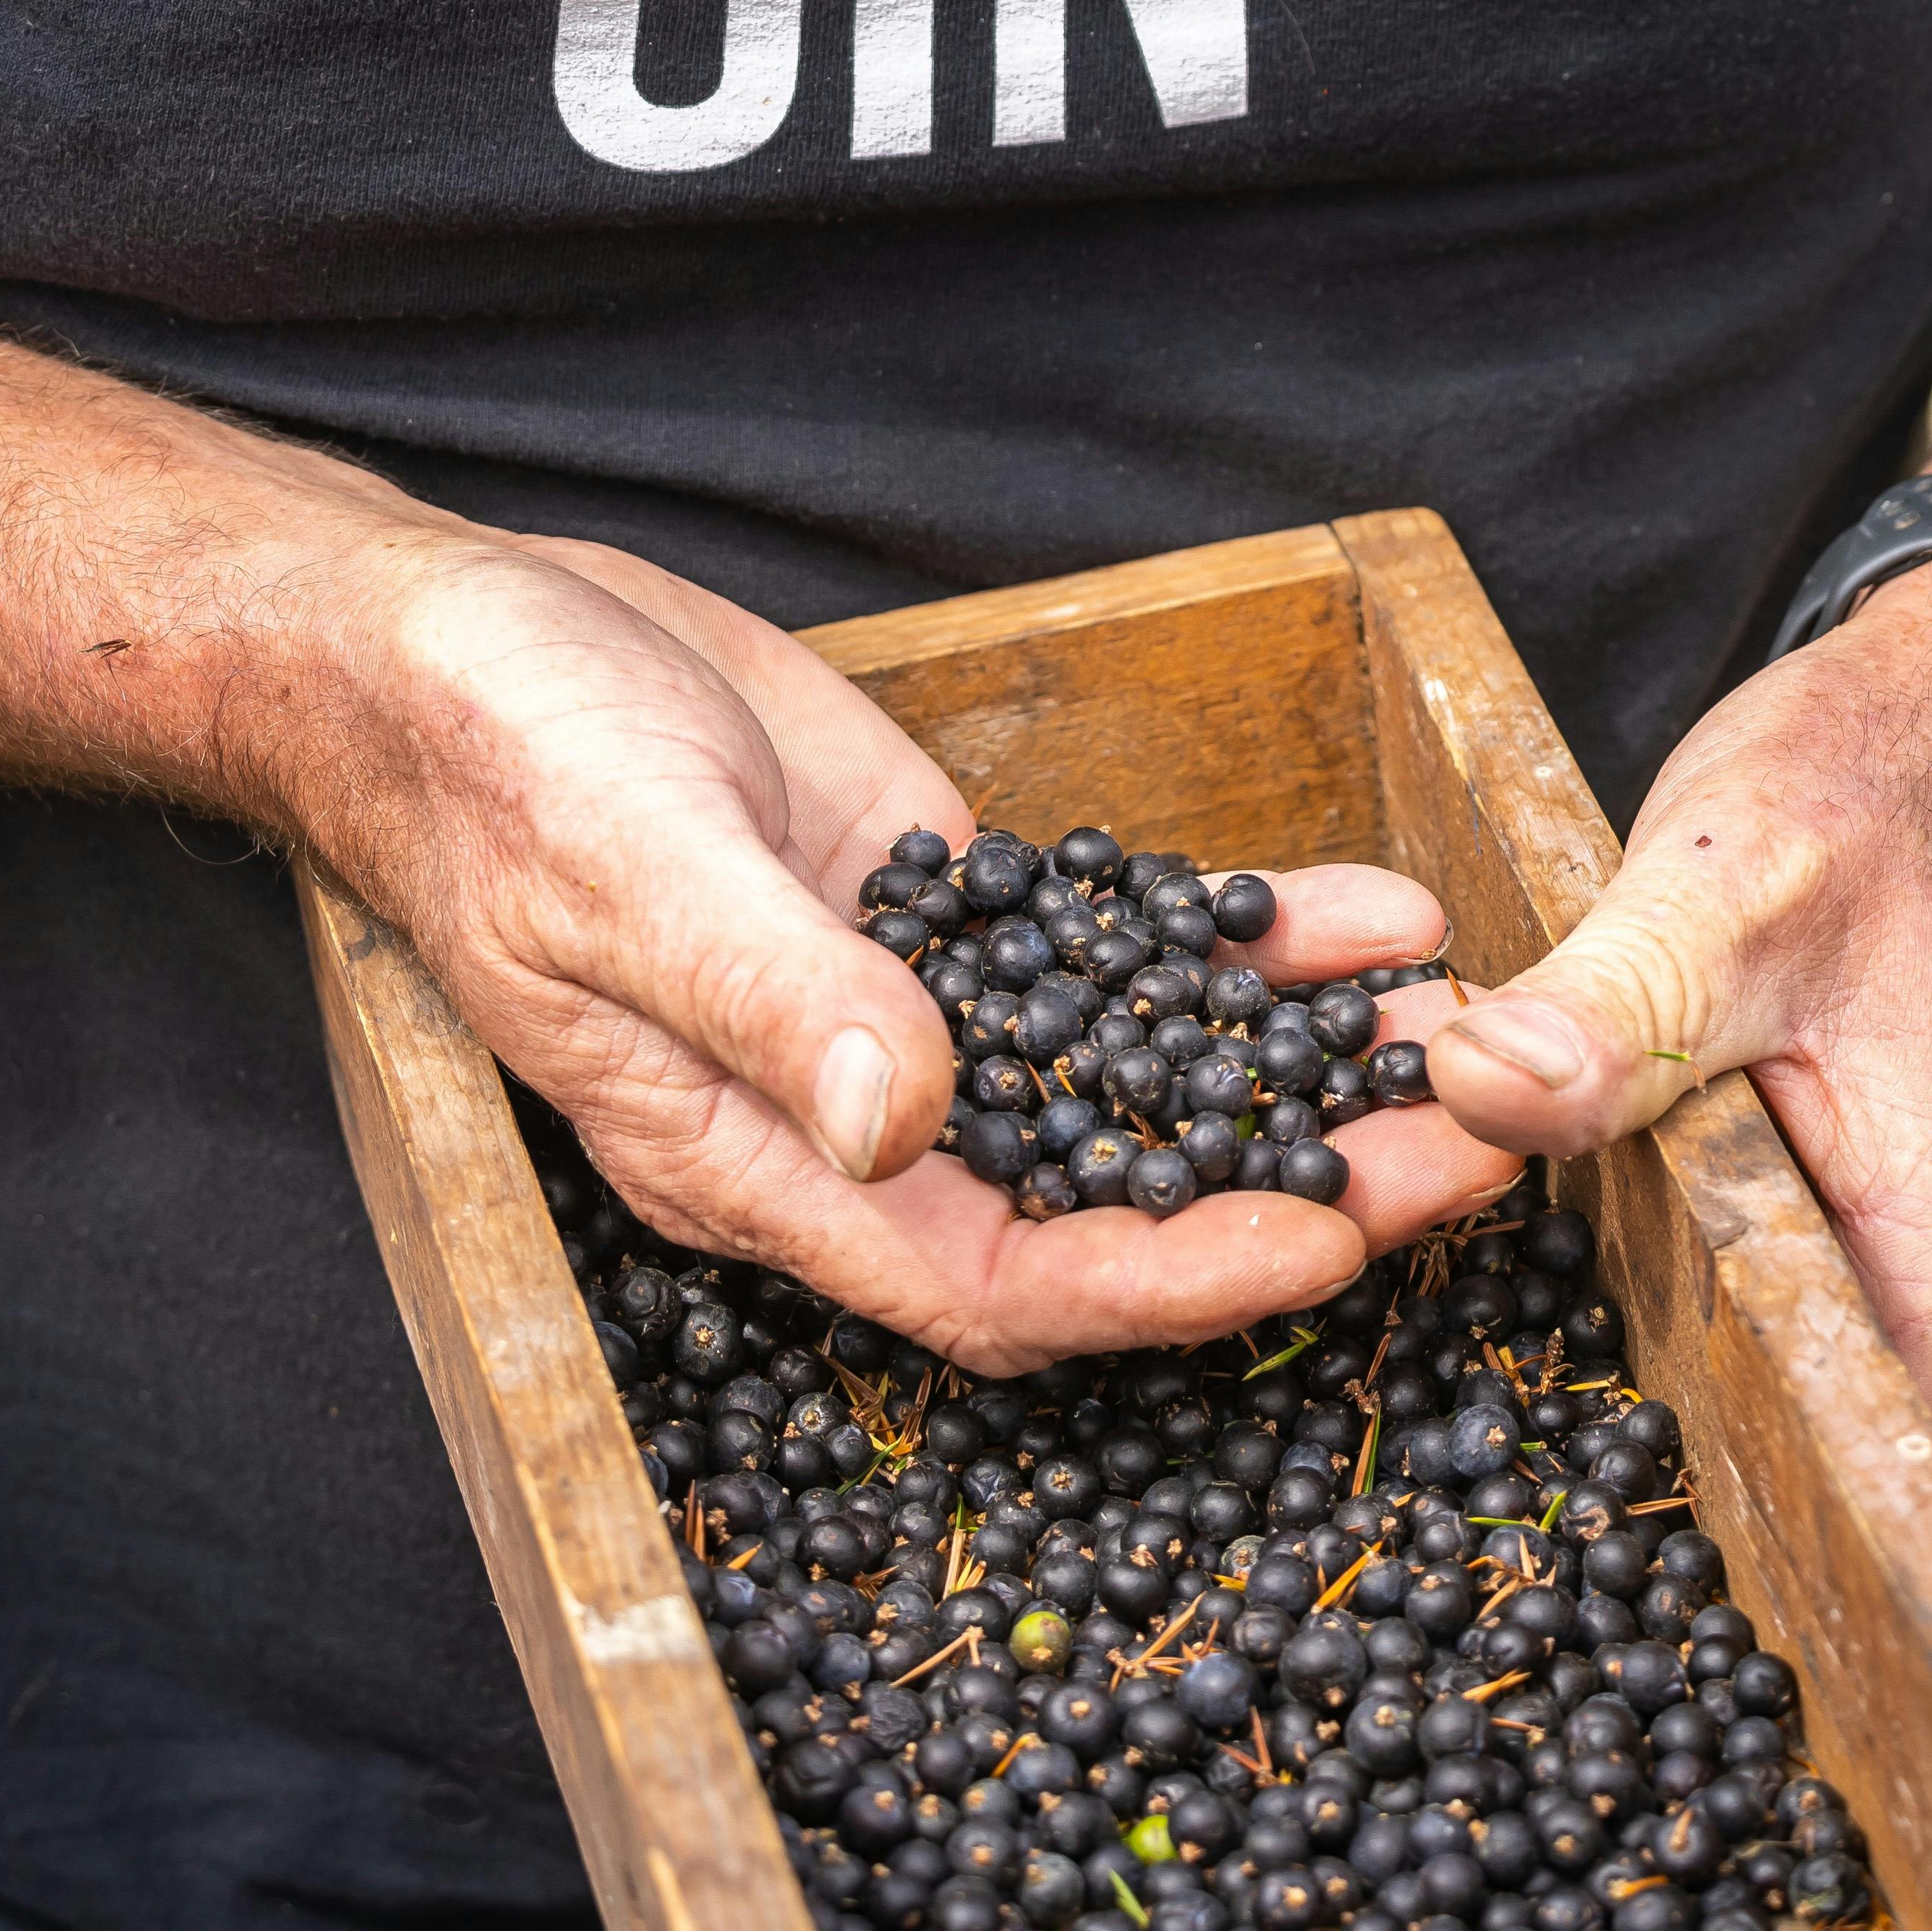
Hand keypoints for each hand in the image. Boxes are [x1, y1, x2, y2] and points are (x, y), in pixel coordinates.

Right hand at [270, 523, 1519, 1371]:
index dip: (1172, 1279)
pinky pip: (1121, 955)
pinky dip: (1243, 945)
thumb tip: (917, 1114)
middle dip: (1300, 1185)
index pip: (1004, 1281)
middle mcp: (855, 1119)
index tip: (1330, 1244)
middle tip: (1478, 1144)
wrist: (453, 649)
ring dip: (1301, 1072)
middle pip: (1111, 1204)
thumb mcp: (633, 870)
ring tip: (1467, 1036)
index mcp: (764, 1167)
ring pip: (1142, 1084)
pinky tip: (1367, 914)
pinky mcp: (941, 906)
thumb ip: (776, 997)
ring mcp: (911, 1014)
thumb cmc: (499, 767)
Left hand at [1418, 553, 1931, 1544]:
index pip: (1921, 1529)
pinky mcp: (1894, 1236)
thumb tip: (1471, 1088)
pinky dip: (1699, 1361)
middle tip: (1515, 1637)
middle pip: (1860, 1508)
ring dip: (1692, 1461)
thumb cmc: (1876, 790)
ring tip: (1504, 1536)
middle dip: (1707, 1572)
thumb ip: (1610, 1004)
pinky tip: (1559, 1363)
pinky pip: (1807, 1351)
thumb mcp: (1724, 886)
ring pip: (1828, 1433)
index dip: (1814, 1634)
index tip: (1671, 1706)